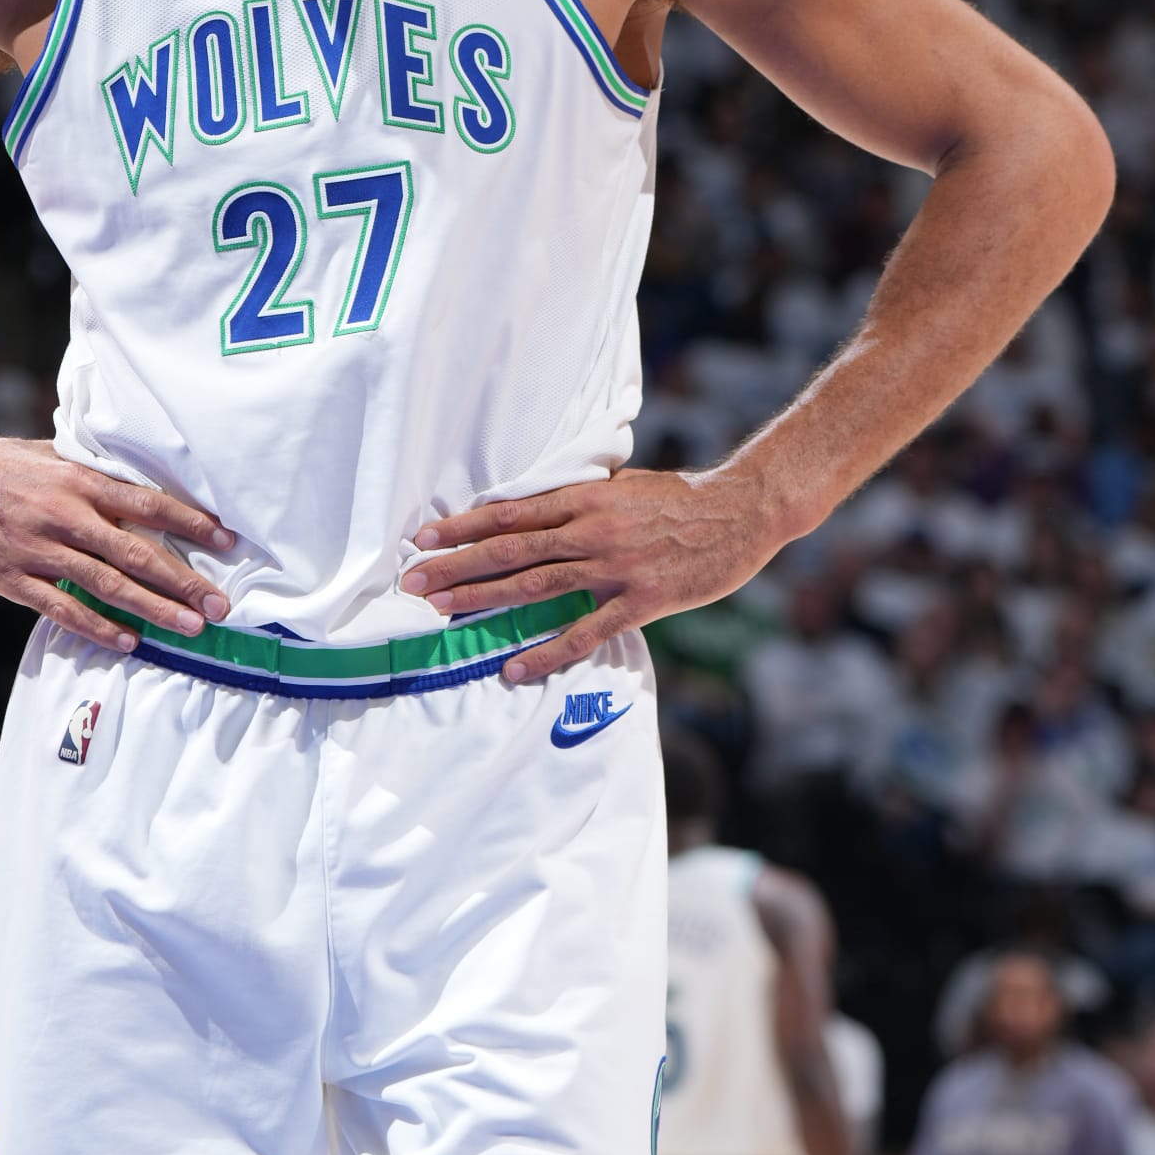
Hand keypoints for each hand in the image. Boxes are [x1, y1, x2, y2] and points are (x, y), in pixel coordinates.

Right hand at [0, 430, 233, 653]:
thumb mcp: (51, 455)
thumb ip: (93, 474)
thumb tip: (139, 484)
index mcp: (80, 482)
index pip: (149, 505)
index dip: (191, 523)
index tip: (226, 542)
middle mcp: (67, 517)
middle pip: (139, 554)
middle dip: (184, 581)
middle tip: (220, 605)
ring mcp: (41, 551)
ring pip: (109, 586)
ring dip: (154, 609)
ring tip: (190, 628)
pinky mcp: (15, 579)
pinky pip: (64, 609)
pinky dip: (99, 627)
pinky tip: (129, 641)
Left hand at [400, 466, 784, 684]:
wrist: (742, 511)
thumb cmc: (680, 499)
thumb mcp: (623, 486)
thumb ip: (580, 499)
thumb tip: (535, 508)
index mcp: (585, 498)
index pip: (510, 513)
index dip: (464, 527)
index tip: (424, 538)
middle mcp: (592, 530)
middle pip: (510, 550)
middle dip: (456, 567)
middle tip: (412, 583)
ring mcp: (614, 567)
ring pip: (535, 586)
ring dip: (483, 601)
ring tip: (442, 614)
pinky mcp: (640, 601)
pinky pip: (584, 632)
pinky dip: (546, 651)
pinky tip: (513, 668)